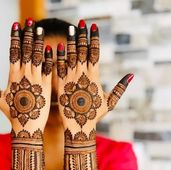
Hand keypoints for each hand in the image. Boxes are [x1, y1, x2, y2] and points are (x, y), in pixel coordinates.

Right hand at [0, 18, 52, 133]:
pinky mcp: (46, 86)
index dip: (15, 38)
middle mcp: (24, 75)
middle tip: (30, 22)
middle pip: (25, 50)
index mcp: (12, 77)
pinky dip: (49, 58)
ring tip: (39, 29)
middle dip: (27, 35)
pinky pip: (48, 69)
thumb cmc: (13, 115)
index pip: (13, 52)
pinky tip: (51, 47)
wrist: (27, 128)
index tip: (16, 26)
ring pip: (37, 56)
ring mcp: (35, 80)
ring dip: (38, 41)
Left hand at [57, 20, 133, 134]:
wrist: (78, 126)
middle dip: (82, 35)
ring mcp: (70, 79)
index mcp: (94, 76)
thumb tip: (131, 75)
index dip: (94, 39)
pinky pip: (58, 68)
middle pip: (82, 50)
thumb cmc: (95, 116)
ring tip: (70, 29)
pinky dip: (58, 57)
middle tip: (81, 23)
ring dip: (70, 41)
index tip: (93, 27)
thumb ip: (120, 88)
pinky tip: (57, 47)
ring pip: (70, 56)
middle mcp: (82, 75)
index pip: (95, 52)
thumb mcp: (110, 102)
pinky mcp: (60, 85)